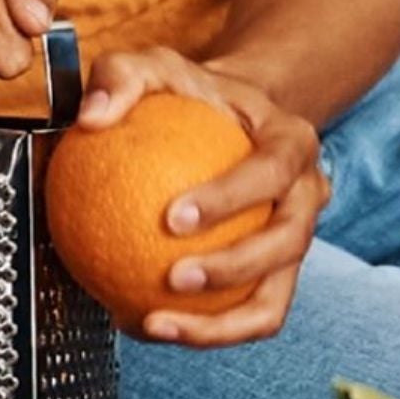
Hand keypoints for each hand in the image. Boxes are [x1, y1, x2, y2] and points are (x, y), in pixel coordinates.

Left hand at [75, 47, 330, 344]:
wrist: (232, 120)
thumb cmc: (191, 96)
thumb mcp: (155, 68)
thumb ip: (121, 80)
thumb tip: (92, 117)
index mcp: (292, 143)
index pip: (271, 172)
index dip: (231, 200)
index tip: (172, 217)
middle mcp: (307, 196)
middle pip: (287, 243)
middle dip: (233, 270)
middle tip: (171, 277)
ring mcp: (295, 243)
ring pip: (272, 300)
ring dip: (220, 326)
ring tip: (154, 325)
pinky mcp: (273, 278)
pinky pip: (241, 317)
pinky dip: (199, 331)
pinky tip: (141, 324)